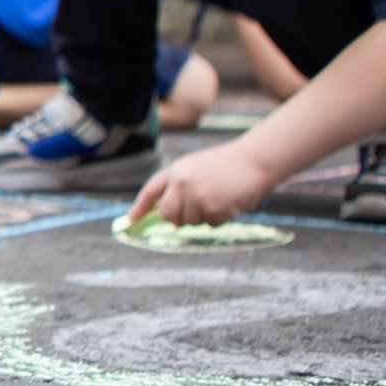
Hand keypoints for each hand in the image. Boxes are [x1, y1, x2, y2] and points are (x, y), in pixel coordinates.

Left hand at [127, 141, 275, 228]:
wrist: (254, 161)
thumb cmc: (226, 165)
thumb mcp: (195, 168)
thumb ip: (180, 187)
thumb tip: (170, 216)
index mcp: (175, 170)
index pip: (151, 191)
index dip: (140, 207)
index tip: (131, 220)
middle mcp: (181, 183)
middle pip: (167, 215)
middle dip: (177, 219)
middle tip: (193, 212)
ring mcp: (196, 197)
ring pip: (190, 222)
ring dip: (203, 216)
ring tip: (219, 196)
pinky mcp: (213, 209)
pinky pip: (210, 224)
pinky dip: (220, 218)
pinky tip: (229, 202)